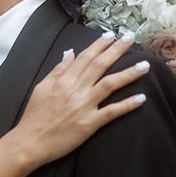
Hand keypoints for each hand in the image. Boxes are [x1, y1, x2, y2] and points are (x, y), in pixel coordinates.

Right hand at [12, 33, 148, 169]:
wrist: (30, 141)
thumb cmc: (34, 115)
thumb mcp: (41, 87)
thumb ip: (58, 69)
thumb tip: (69, 52)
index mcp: (64, 80)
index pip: (85, 57)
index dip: (99, 45)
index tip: (111, 35)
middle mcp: (76, 89)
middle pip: (100, 65)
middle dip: (117, 50)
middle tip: (130, 38)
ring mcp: (84, 106)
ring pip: (110, 84)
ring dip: (129, 73)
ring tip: (145, 65)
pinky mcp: (90, 123)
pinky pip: (112, 112)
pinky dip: (127, 105)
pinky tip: (141, 98)